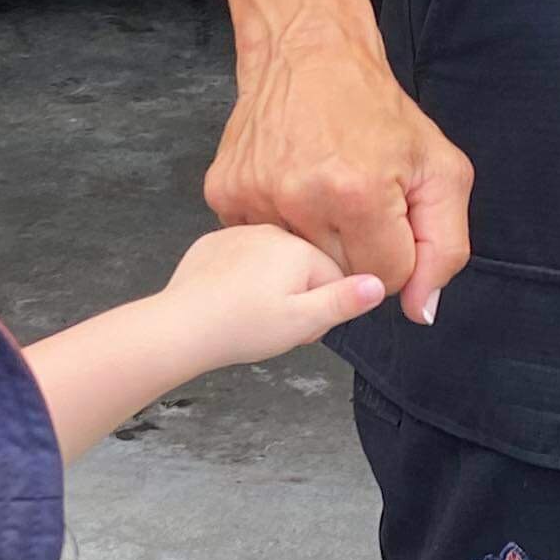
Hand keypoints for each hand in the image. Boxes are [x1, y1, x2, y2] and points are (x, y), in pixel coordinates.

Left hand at [157, 223, 387, 376]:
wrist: (181, 326)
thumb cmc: (240, 327)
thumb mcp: (303, 321)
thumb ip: (344, 301)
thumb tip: (378, 283)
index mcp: (298, 248)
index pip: (335, 276)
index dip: (324, 309)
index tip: (303, 327)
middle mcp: (270, 231)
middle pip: (304, 267)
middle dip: (298, 297)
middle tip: (276, 324)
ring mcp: (239, 234)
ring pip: (273, 263)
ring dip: (271, 287)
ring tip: (251, 314)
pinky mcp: (213, 244)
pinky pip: (242, 260)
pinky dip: (242, 280)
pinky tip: (231, 301)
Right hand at [208, 19, 473, 326]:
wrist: (308, 54)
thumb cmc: (377, 111)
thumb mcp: (441, 171)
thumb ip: (445, 248)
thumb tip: (420, 313)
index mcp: (359, 194)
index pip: (387, 278)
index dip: (398, 250)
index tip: (390, 214)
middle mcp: (301, 199)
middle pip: (342, 277)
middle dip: (359, 248)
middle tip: (358, 202)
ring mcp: (256, 196)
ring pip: (300, 265)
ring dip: (317, 240)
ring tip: (323, 191)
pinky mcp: (224, 193)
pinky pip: (263, 243)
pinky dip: (281, 226)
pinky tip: (292, 186)